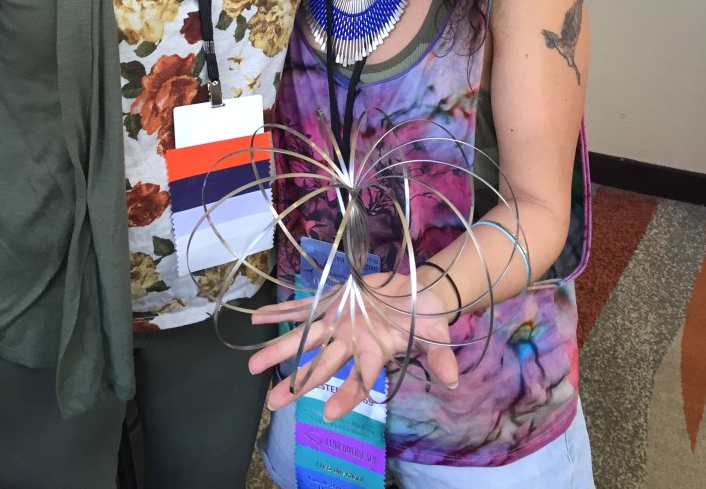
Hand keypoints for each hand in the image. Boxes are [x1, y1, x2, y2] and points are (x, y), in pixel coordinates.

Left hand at [248, 271, 458, 419]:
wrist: (415, 291)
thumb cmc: (427, 315)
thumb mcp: (437, 333)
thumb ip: (440, 357)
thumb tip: (452, 380)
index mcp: (375, 351)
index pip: (359, 379)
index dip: (345, 396)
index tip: (327, 414)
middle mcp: (351, 341)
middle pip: (321, 365)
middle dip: (297, 383)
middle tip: (272, 402)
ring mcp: (338, 323)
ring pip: (305, 338)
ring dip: (279, 350)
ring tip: (253, 365)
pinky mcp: (332, 302)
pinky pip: (304, 308)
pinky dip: (282, 311)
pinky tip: (259, 318)